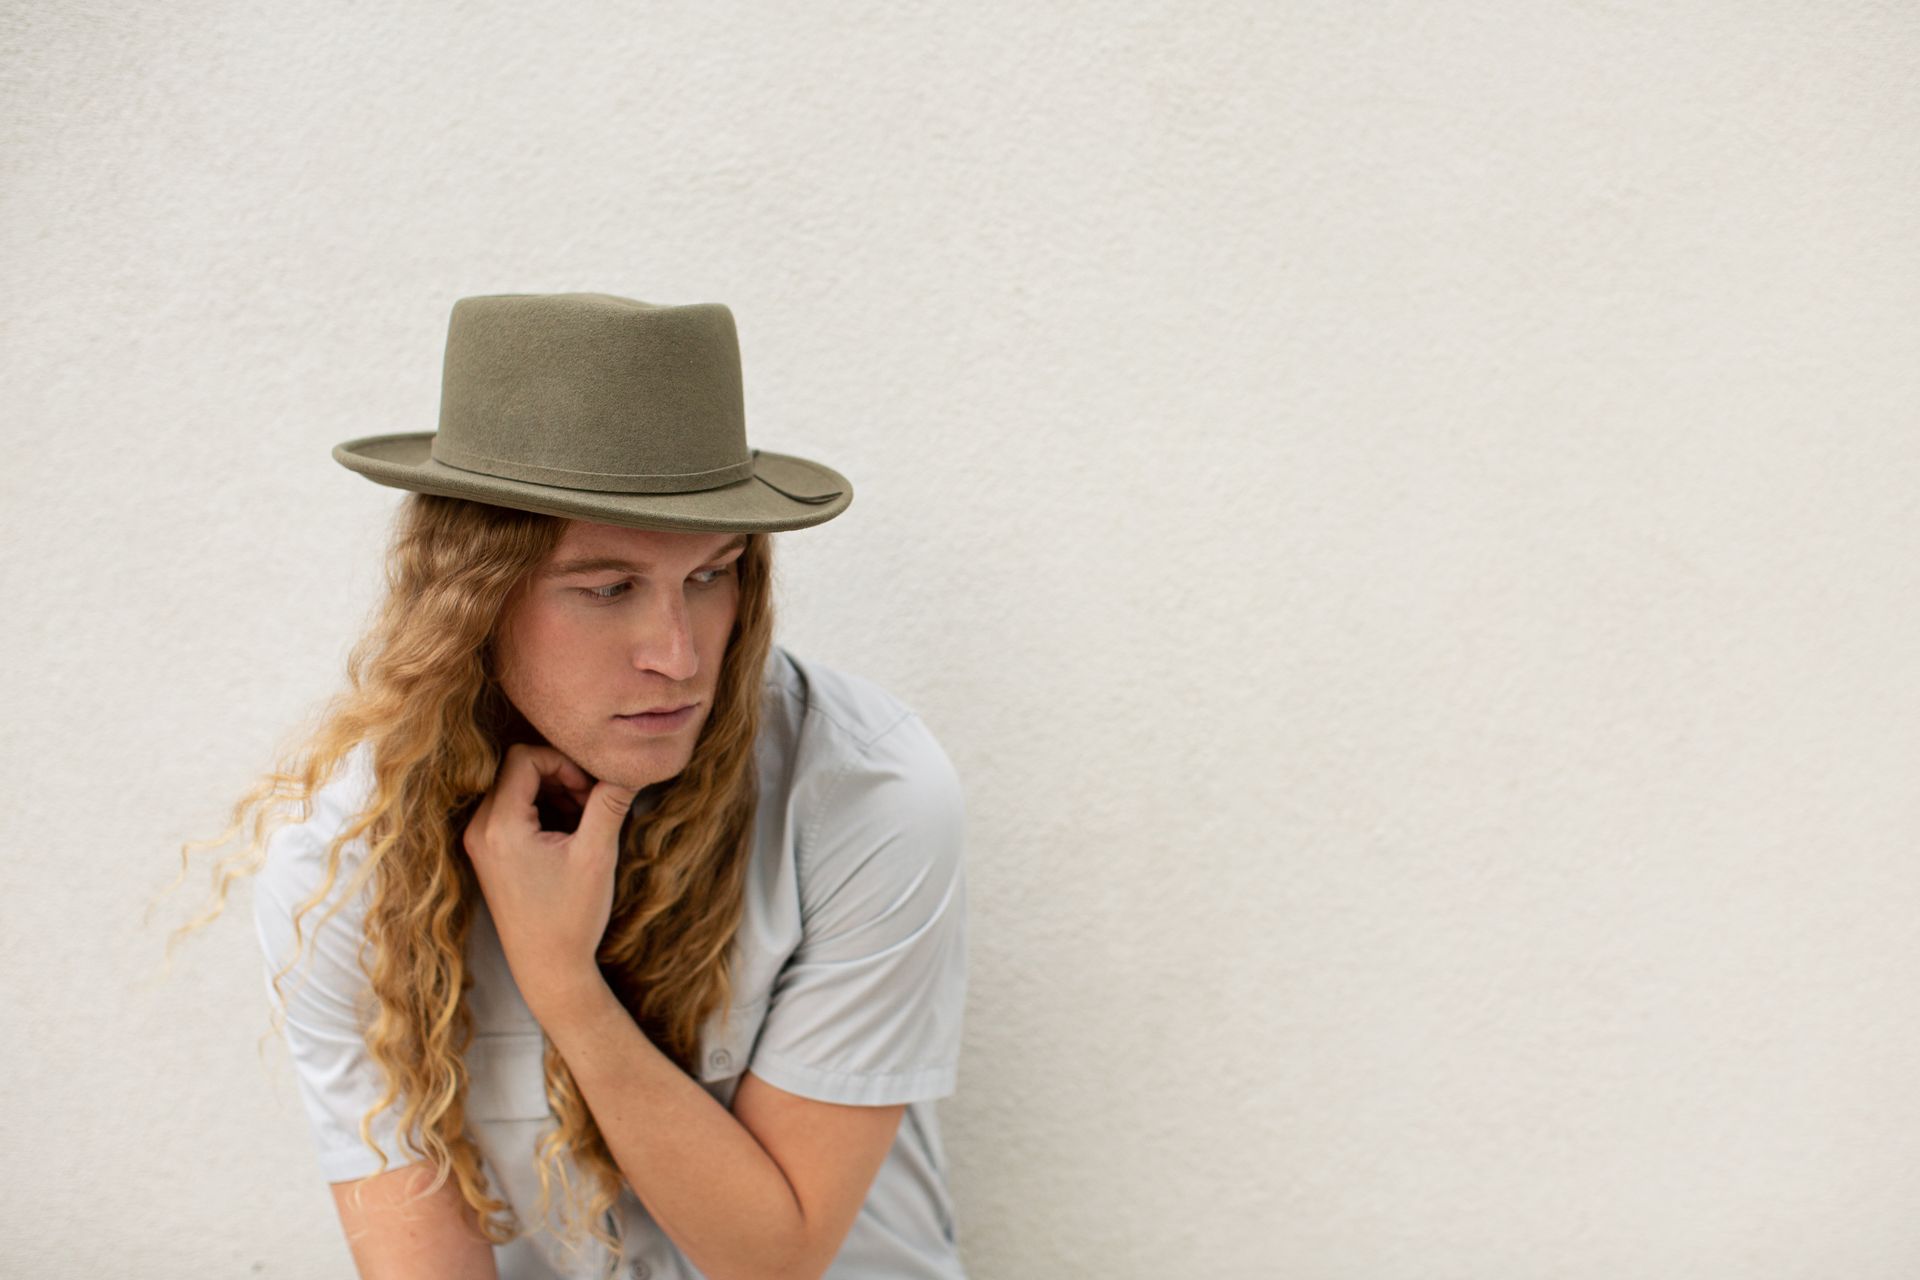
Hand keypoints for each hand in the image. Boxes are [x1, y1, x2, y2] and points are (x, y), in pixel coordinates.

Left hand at [461, 743, 637, 1020]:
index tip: (589, 791)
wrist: (548, 970)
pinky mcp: (487, 856)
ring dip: (553, 796)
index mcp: (499, 826)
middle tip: (591, 807)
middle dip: (560, 779)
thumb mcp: (596, 855)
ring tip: (584, 823)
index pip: (524, 758)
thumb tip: (630, 767)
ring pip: (516, 790)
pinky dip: (542, 814)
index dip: (563, 763)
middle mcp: (480, 830)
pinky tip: (568, 838)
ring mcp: (480, 844)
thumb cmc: (570, 917)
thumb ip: (610, 804)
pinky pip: (511, 813)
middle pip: (518, 771)